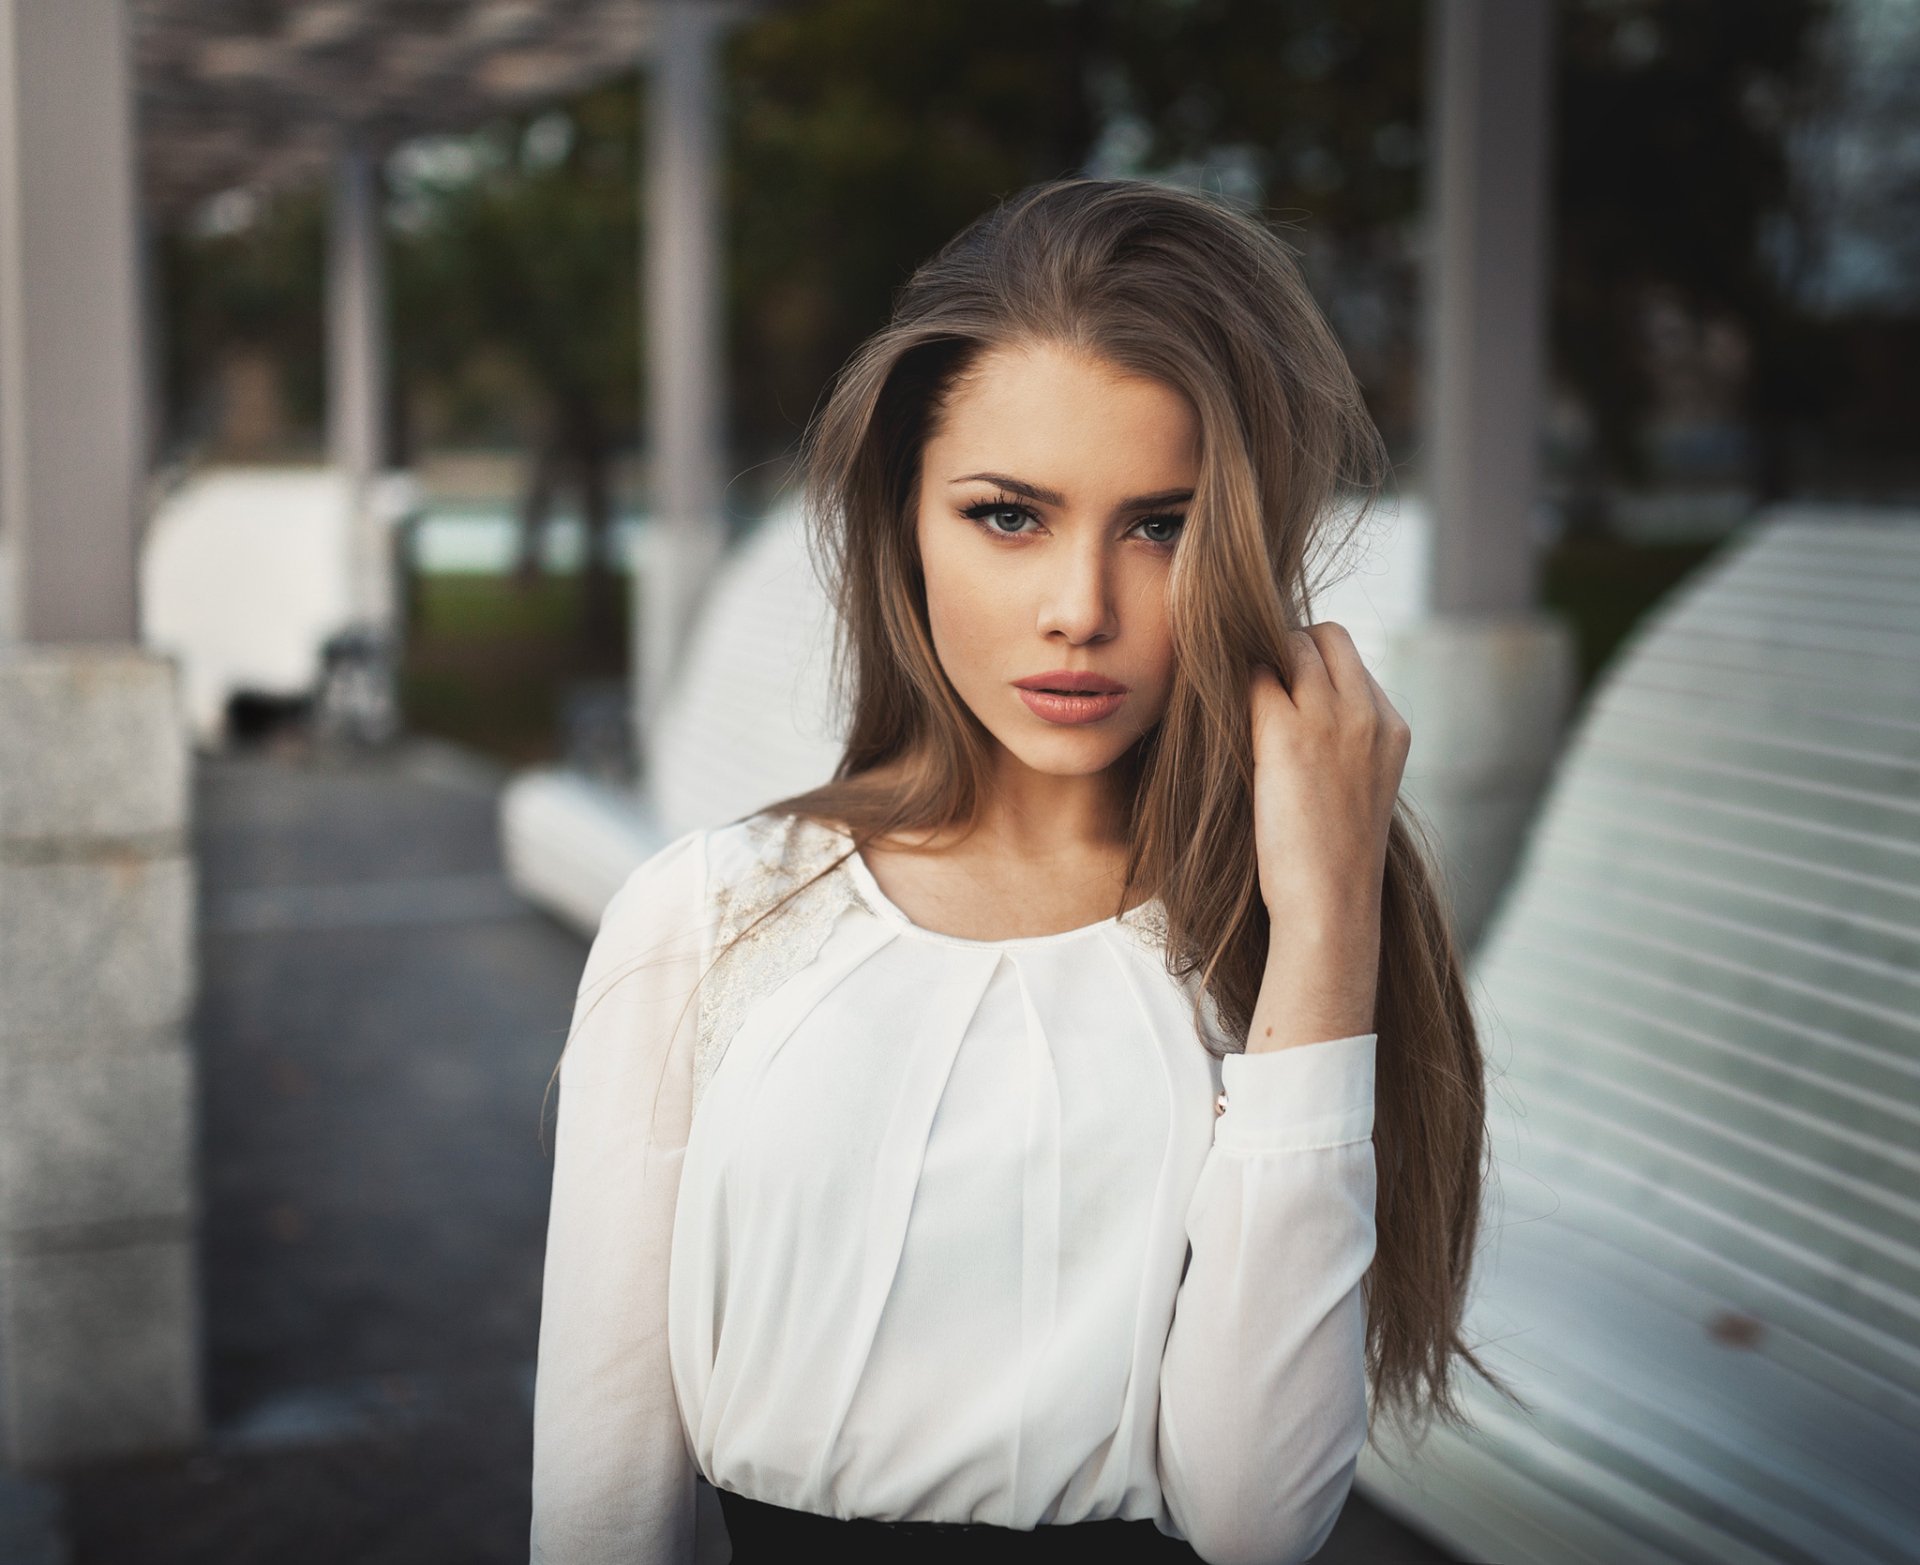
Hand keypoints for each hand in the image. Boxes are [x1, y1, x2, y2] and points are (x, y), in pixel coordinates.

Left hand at [1248, 624, 1409, 929]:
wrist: (1331, 905)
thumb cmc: (1330, 862)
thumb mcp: (1354, 791)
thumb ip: (1341, 744)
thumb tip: (1287, 710)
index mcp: (1391, 729)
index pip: (1350, 660)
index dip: (1310, 665)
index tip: (1278, 688)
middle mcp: (1368, 713)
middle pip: (1325, 637)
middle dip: (1286, 646)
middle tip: (1251, 682)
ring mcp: (1332, 719)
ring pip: (1289, 646)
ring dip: (1257, 661)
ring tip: (1231, 696)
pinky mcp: (1287, 733)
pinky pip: (1252, 677)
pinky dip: (1232, 684)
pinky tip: (1214, 709)